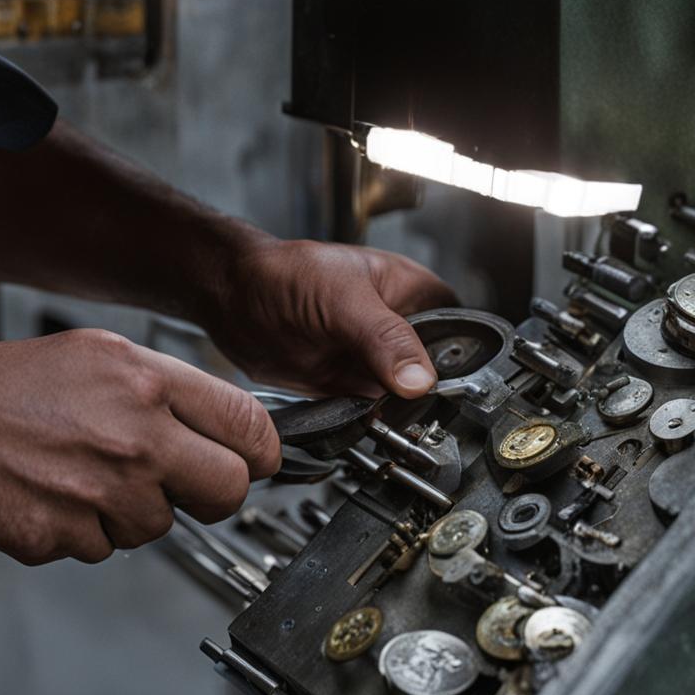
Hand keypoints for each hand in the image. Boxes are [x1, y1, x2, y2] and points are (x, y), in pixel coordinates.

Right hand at [0, 329, 280, 564]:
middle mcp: (133, 437)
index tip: (256, 460)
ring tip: (84, 472)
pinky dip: (83, 530)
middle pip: (228, 491)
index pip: (250, 427)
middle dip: (212, 493)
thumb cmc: (4, 383)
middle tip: (183, 482)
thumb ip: (166, 386)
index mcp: (146, 382)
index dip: (261, 451)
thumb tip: (224, 424)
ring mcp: (99, 492)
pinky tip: (53, 493)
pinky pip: (103, 548)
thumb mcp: (97, 354)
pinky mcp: (63, 536)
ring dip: (133, 511)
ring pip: (160, 526)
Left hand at [206, 239, 457, 398]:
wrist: (232, 299)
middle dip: (429, 393)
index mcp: (410, 291)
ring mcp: (372, 357)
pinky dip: (371, 420)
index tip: (452, 386)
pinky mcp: (347, 383)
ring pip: (405, 396)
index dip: (462, 359)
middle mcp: (397, 327)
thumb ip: (385, 338)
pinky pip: (372, 410)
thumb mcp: (343, 299)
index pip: (458, 329)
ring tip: (387, 412)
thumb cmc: (283, 274)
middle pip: (435, 371)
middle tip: (415, 405)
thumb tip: (419, 379)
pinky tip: (363, 419)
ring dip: (399, 411)